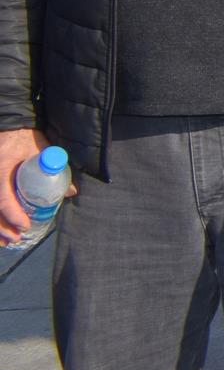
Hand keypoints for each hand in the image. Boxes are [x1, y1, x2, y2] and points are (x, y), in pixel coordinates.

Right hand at [0, 127, 63, 242]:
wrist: (9, 128)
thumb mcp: (42, 148)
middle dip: (3, 226)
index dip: (12, 214)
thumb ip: (56, 167)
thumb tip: (71, 192)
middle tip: (17, 238)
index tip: (24, 226)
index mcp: (1, 168)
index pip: (2, 197)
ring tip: (8, 242)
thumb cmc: (25, 139)